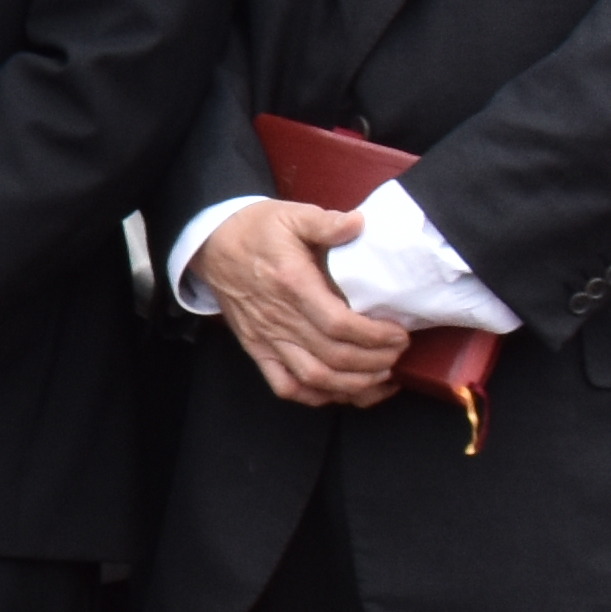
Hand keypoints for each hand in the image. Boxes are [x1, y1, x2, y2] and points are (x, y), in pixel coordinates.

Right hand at [206, 197, 408, 409]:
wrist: (211, 245)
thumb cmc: (255, 230)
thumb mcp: (291, 215)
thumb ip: (326, 222)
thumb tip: (359, 223)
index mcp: (291, 284)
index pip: (338, 323)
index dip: (374, 336)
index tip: (399, 334)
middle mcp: (279, 317)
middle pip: (333, 356)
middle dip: (375, 362)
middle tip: (398, 354)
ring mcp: (266, 338)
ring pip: (314, 377)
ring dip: (353, 385)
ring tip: (381, 376)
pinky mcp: (257, 349)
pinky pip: (286, 386)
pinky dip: (317, 396)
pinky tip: (343, 391)